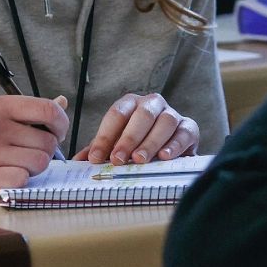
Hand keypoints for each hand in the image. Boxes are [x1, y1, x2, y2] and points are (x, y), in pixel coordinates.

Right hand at [0, 94, 67, 197]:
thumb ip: (22, 110)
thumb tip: (61, 103)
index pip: (47, 110)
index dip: (61, 124)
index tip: (57, 132)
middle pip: (47, 141)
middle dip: (46, 150)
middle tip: (30, 154)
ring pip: (39, 162)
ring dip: (34, 168)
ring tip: (17, 166)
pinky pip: (22, 180)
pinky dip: (20, 181)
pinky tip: (7, 177)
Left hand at [72, 92, 199, 164]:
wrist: (168, 150)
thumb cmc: (137, 145)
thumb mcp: (115, 146)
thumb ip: (99, 151)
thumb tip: (77, 162)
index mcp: (131, 104)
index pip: (117, 114)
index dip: (105, 136)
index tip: (95, 158)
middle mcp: (153, 104)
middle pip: (142, 115)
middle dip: (128, 138)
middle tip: (117, 160)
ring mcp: (173, 114)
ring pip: (165, 121)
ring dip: (151, 142)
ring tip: (139, 160)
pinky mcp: (190, 128)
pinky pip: (185, 132)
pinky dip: (175, 144)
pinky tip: (164, 157)